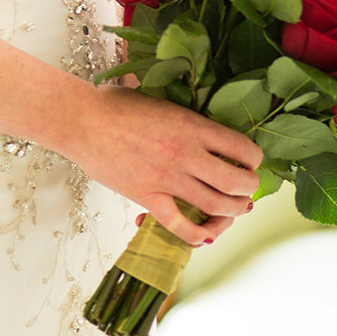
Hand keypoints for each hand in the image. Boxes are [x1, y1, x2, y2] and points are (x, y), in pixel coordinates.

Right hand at [70, 85, 261, 246]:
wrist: (82, 120)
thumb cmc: (116, 104)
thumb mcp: (160, 99)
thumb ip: (185, 115)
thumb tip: (205, 125)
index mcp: (192, 124)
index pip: (241, 148)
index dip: (254, 159)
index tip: (251, 162)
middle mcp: (186, 153)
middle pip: (235, 182)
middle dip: (249, 189)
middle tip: (248, 190)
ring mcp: (167, 178)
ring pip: (215, 206)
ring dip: (232, 212)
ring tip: (235, 210)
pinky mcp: (147, 197)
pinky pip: (180, 226)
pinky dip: (197, 236)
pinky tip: (205, 236)